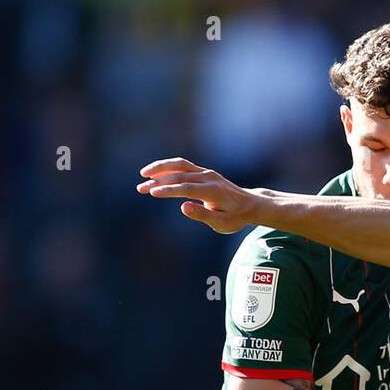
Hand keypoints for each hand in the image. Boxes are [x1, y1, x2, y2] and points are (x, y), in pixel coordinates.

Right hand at [136, 158, 262, 233]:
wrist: (249, 205)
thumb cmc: (235, 218)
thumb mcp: (222, 224)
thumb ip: (202, 215)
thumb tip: (183, 207)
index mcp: (212, 191)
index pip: (185, 188)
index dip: (168, 190)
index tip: (151, 192)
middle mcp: (208, 178)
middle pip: (178, 176)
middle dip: (158, 182)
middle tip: (140, 189)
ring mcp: (205, 172)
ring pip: (179, 165)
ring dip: (160, 168)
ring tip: (143, 175)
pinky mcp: (203, 171)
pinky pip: (182, 165)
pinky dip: (168, 167)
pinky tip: (155, 173)